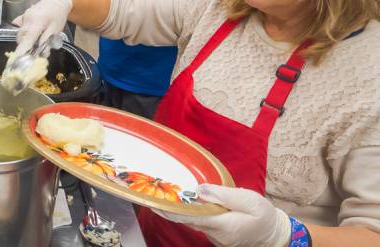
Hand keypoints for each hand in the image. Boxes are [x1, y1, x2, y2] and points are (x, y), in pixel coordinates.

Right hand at [11, 0, 72, 58]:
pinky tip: (33, 34)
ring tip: (38, 41)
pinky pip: (20, 28)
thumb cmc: (58, 15)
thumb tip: (41, 54)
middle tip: (36, 52)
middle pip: (21, 38)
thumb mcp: (56, 30)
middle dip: (26, 47)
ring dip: (26, 41)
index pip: (27, 39)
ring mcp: (24, 17)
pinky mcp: (23, 16)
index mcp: (37, 22)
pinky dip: (25, 34)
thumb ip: (47, 42)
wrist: (57, 1)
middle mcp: (27, 19)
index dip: (22, 49)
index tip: (17, 58)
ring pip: (21, 34)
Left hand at [155, 184, 290, 246]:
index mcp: (224, 224)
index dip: (173, 210)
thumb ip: (224, 194)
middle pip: (188, 219)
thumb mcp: (249, 200)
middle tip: (152, 195)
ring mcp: (214, 236)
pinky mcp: (215, 235)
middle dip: (170, 208)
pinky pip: (198, 222)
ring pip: (192, 221)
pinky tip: (180, 202)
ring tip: (162, 194)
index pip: (192, 217)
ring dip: (178, 210)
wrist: (274, 234)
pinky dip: (188, 213)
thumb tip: (200, 189)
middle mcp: (215, 233)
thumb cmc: (264, 215)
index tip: (157, 202)